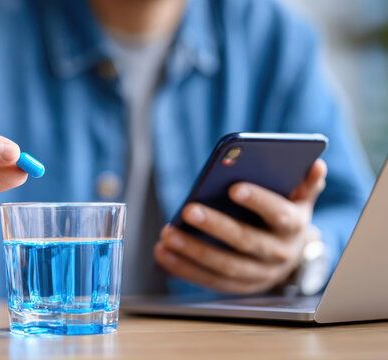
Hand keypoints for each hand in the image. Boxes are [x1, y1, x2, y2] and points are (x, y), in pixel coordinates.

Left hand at [154, 159, 326, 293]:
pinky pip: (210, 281)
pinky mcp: (239, 288)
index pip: (279, 213)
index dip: (259, 201)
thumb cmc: (285, 213)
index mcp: (294, 225)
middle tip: (187, 210)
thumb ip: (305, 181)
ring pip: (225, 266)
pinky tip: (162, 253)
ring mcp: (259, 275)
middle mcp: (279, 254)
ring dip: (193, 252)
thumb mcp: (299, 197)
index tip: (233, 187)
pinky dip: (185, 269)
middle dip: (216, 226)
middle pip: (246, 241)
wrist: (289, 253)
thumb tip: (315, 163)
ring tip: (167, 235)